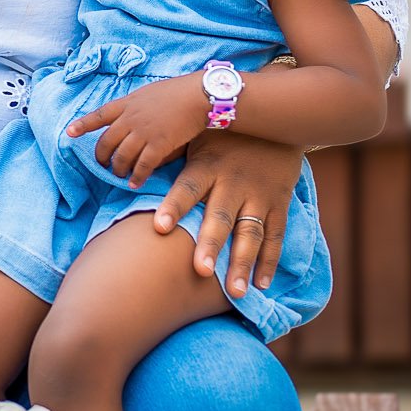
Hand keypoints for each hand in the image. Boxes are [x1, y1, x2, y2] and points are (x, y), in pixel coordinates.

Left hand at [68, 73, 208, 187]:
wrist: (198, 95)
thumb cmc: (177, 92)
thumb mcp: (149, 93)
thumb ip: (136, 105)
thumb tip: (130, 116)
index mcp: (127, 103)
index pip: (99, 115)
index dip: (83, 124)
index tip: (70, 132)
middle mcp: (131, 118)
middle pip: (107, 141)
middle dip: (101, 156)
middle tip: (102, 165)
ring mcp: (143, 131)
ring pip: (121, 155)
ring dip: (117, 168)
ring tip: (118, 175)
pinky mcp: (159, 144)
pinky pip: (142, 165)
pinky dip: (136, 176)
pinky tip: (134, 183)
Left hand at [151, 129, 302, 297]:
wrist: (277, 118)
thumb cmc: (223, 132)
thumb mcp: (195, 136)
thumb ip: (170, 155)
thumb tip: (131, 168)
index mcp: (207, 165)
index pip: (187, 187)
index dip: (173, 206)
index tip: (157, 228)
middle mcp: (233, 182)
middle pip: (220, 217)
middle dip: (211, 245)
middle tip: (201, 272)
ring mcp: (259, 194)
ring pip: (250, 232)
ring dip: (243, 263)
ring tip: (236, 292)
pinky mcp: (280, 202)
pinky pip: (275, 235)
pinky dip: (270, 260)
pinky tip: (261, 284)